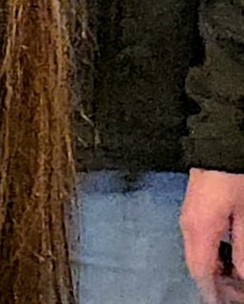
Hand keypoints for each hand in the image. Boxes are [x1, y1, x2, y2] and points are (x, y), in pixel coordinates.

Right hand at [182, 168, 243, 301]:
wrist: (219, 138)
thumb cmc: (235, 178)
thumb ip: (243, 249)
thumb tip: (242, 277)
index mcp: (198, 229)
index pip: (200, 272)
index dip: (216, 293)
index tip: (231, 301)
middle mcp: (187, 223)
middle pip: (197, 264)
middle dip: (217, 282)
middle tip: (238, 290)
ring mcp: (189, 212)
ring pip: (198, 251)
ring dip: (216, 267)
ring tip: (237, 274)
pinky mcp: (195, 205)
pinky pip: (200, 237)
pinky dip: (214, 251)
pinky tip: (231, 252)